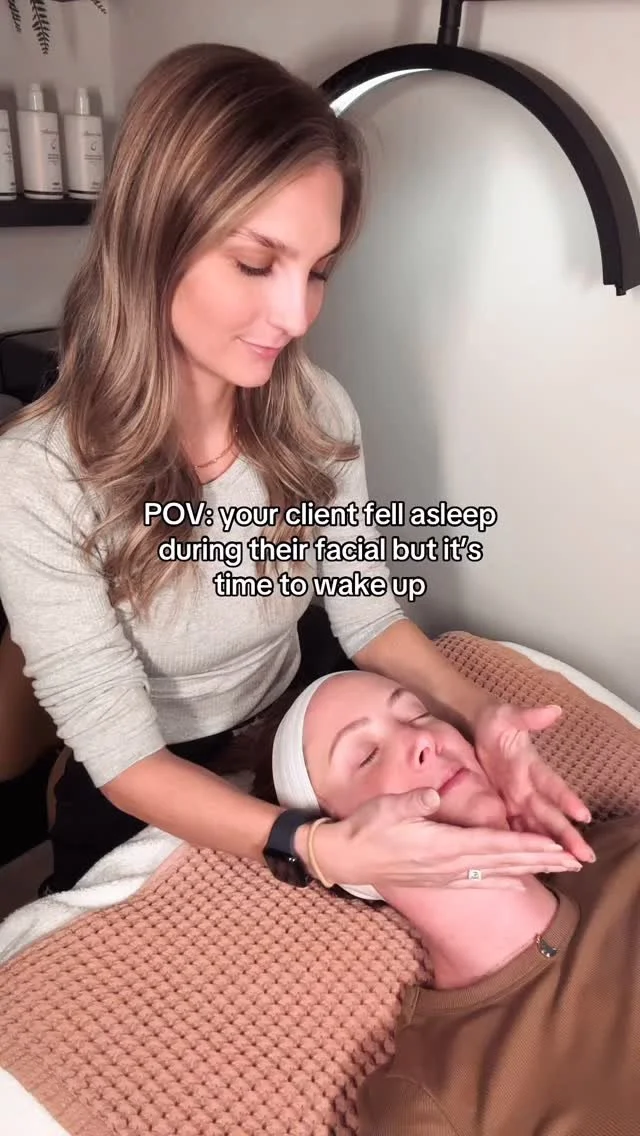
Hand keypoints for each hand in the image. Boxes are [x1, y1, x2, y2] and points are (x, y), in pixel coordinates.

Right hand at [305, 788, 583, 891]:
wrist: (345, 858)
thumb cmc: (365, 829)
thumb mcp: (386, 808)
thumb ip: (413, 803)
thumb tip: (434, 797)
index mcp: (441, 846)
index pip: (494, 846)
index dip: (527, 847)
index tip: (555, 846)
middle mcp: (449, 866)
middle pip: (504, 863)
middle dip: (540, 861)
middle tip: (574, 861)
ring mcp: (444, 876)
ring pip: (496, 874)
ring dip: (529, 871)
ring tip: (556, 870)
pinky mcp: (438, 880)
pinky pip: (477, 882)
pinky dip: (502, 881)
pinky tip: (517, 883)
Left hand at [474, 702, 594, 861]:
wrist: (476, 727)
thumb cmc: (497, 721)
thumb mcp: (509, 715)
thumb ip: (529, 716)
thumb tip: (553, 710)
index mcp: (532, 767)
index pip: (552, 785)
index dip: (566, 799)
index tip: (582, 815)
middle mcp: (529, 787)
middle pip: (550, 814)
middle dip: (567, 835)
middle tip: (585, 856)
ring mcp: (518, 799)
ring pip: (538, 827)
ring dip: (552, 846)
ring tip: (570, 866)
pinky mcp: (504, 806)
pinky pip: (516, 829)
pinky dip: (525, 846)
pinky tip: (536, 864)